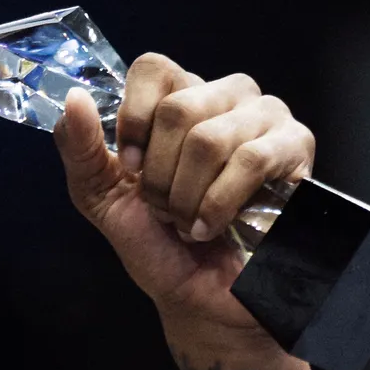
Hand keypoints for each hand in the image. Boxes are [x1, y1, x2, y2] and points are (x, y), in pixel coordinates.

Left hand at [54, 55, 314, 359]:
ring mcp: (265, 117)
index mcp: (178, 98)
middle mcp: (224, 96)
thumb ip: (81, 149)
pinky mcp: (296, 146)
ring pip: (210, 138)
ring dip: (188, 196)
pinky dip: (221, 203)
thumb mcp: (103, 197)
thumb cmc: (159, 246)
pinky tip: (215, 226)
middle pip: (179, 107)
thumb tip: (73, 99)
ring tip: (190, 221)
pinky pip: (252, 159)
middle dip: (160, 175)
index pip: (154, 69)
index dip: (135, 120)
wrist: (201, 299)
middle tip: (165, 209)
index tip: (132, 168)